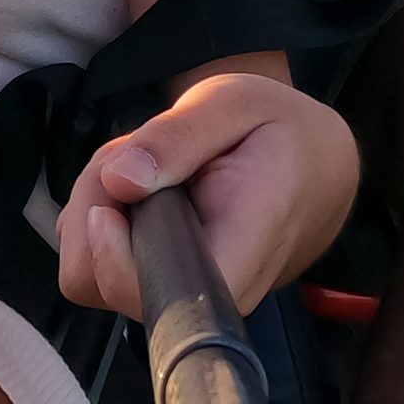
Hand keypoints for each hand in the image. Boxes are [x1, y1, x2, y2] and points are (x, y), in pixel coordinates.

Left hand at [56, 71, 358, 319]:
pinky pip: (95, 260)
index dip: (117, 263)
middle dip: (94, 206)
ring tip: (149, 162)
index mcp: (243, 248)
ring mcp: (178, 294)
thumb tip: (119, 180)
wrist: (314, 166)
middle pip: (102, 282)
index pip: (168, 301)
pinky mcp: (156, 285)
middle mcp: (209, 292)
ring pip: (89, 269)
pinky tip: (144, 183)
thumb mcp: (237, 103)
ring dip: (96, 204)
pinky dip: (103, 212)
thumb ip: (179, 136)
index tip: (110, 204)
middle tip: (136, 151)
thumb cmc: (280, 132)